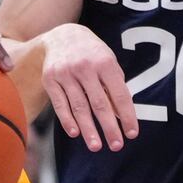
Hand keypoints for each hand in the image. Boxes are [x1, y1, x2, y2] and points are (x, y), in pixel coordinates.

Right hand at [41, 23, 137, 151]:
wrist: (63, 36)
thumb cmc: (92, 54)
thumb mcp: (108, 63)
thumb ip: (115, 87)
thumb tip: (120, 116)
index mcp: (105, 62)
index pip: (119, 94)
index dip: (127, 116)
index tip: (132, 134)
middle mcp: (85, 67)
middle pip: (99, 103)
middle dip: (109, 127)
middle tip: (116, 146)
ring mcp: (66, 73)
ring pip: (79, 107)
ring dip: (88, 129)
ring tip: (96, 146)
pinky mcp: (50, 79)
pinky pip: (60, 104)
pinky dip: (67, 120)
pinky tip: (75, 133)